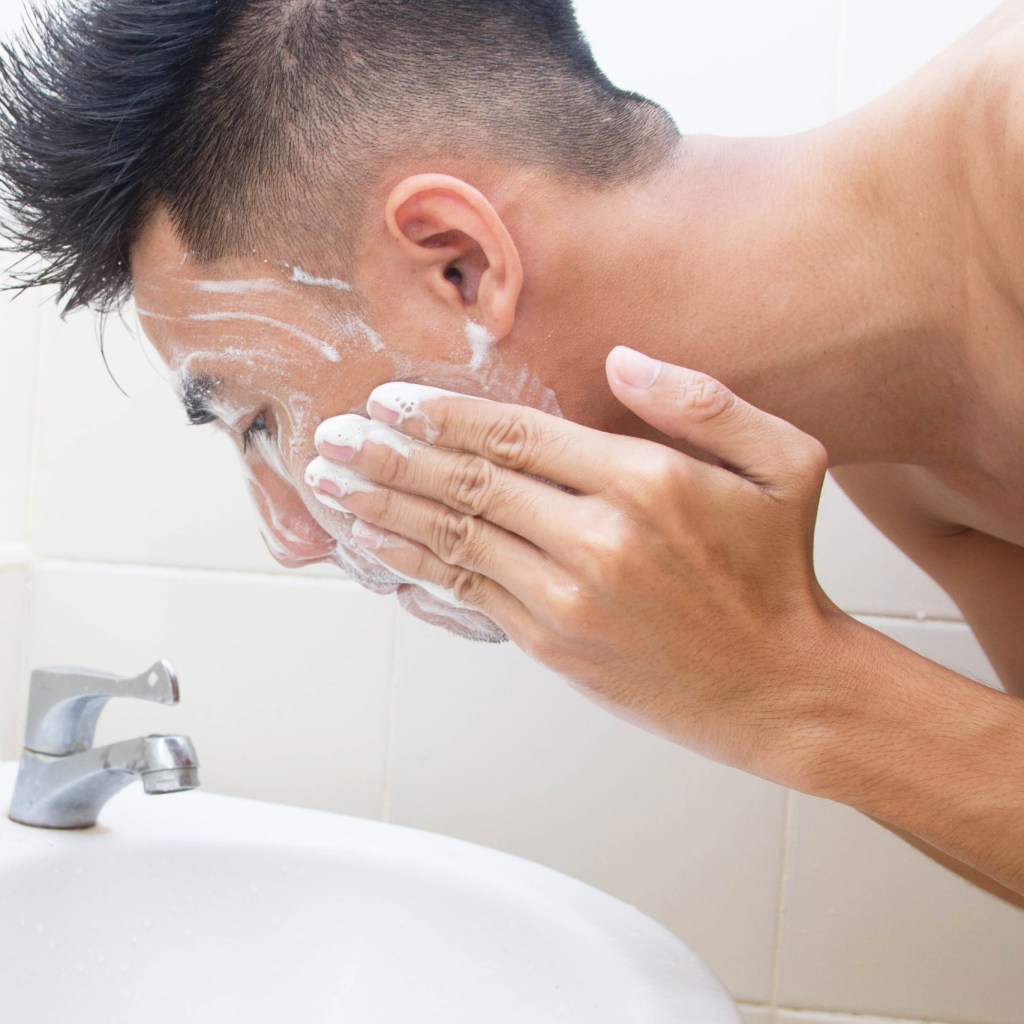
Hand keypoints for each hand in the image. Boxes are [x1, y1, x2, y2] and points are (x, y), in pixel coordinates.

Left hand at [305, 347, 842, 777]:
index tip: (391, 400)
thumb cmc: (781, 575)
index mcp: (644, 481)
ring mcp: (568, 597)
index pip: (516, 434)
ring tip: (330, 484)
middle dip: (390, 456)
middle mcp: (595, 538)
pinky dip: (417, 566)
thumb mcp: (786, 463)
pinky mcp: (554, 644)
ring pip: (456, 539)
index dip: (443, 414)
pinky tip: (379, 545)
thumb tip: (621, 360)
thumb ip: (702, 401)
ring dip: (385, 508)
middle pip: (469, 484)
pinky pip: (469, 595)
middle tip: (332, 436)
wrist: (781, 689)